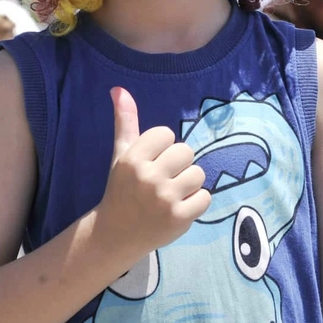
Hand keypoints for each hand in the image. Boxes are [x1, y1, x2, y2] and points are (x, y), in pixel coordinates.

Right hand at [94, 88, 210, 257]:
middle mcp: (148, 177)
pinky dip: (196, 203)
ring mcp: (164, 199)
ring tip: (171, 195)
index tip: (151, 164)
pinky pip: (205, 197)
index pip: (167, 134)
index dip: (162, 148)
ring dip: (189, 184)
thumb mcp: (121, 154)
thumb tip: (119, 88)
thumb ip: (125, 121)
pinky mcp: (179, 218)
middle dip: (179, 165)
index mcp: (133, 158)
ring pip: (198, 174)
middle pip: (186, 152)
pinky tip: (178, 208)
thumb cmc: (122, 189)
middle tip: (163, 180)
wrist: (116, 234)